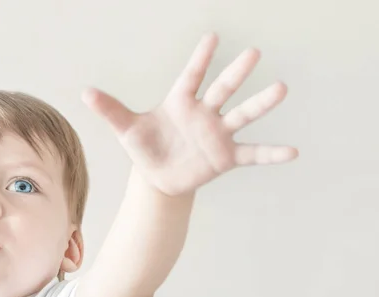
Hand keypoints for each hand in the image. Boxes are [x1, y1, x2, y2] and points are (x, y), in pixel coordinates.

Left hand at [82, 32, 298, 196]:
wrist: (158, 177)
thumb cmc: (145, 147)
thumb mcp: (127, 129)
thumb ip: (111, 110)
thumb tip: (86, 92)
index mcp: (180, 102)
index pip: (191, 76)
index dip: (200, 58)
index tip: (211, 38)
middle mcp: (203, 114)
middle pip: (222, 90)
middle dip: (235, 73)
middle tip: (252, 53)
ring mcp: (217, 134)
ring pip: (242, 115)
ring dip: (260, 103)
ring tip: (280, 88)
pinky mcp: (226, 157)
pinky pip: (252, 153)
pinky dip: (270, 154)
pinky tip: (292, 152)